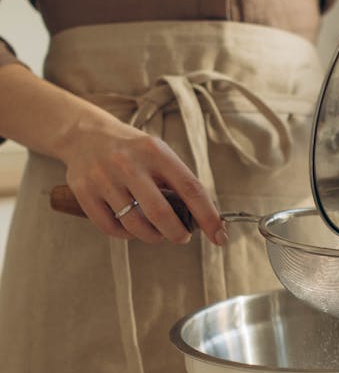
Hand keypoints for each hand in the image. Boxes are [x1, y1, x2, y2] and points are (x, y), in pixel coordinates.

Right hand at [59, 115, 227, 245]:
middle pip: (161, 213)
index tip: (220, 236)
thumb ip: (178, 181)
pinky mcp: (84, 192)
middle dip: (177, 234)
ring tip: (156, 233)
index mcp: (156, 152)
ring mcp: (104, 178)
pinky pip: (111, 228)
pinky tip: (132, 228)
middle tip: (181, 237)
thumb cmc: (132, 151)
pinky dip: (126, 235)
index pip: (190, 188)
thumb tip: (204, 219)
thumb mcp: (158, 153)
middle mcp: (129, 163)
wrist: (85, 135)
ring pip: (135, 225)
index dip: (208, 216)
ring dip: (152, 236)